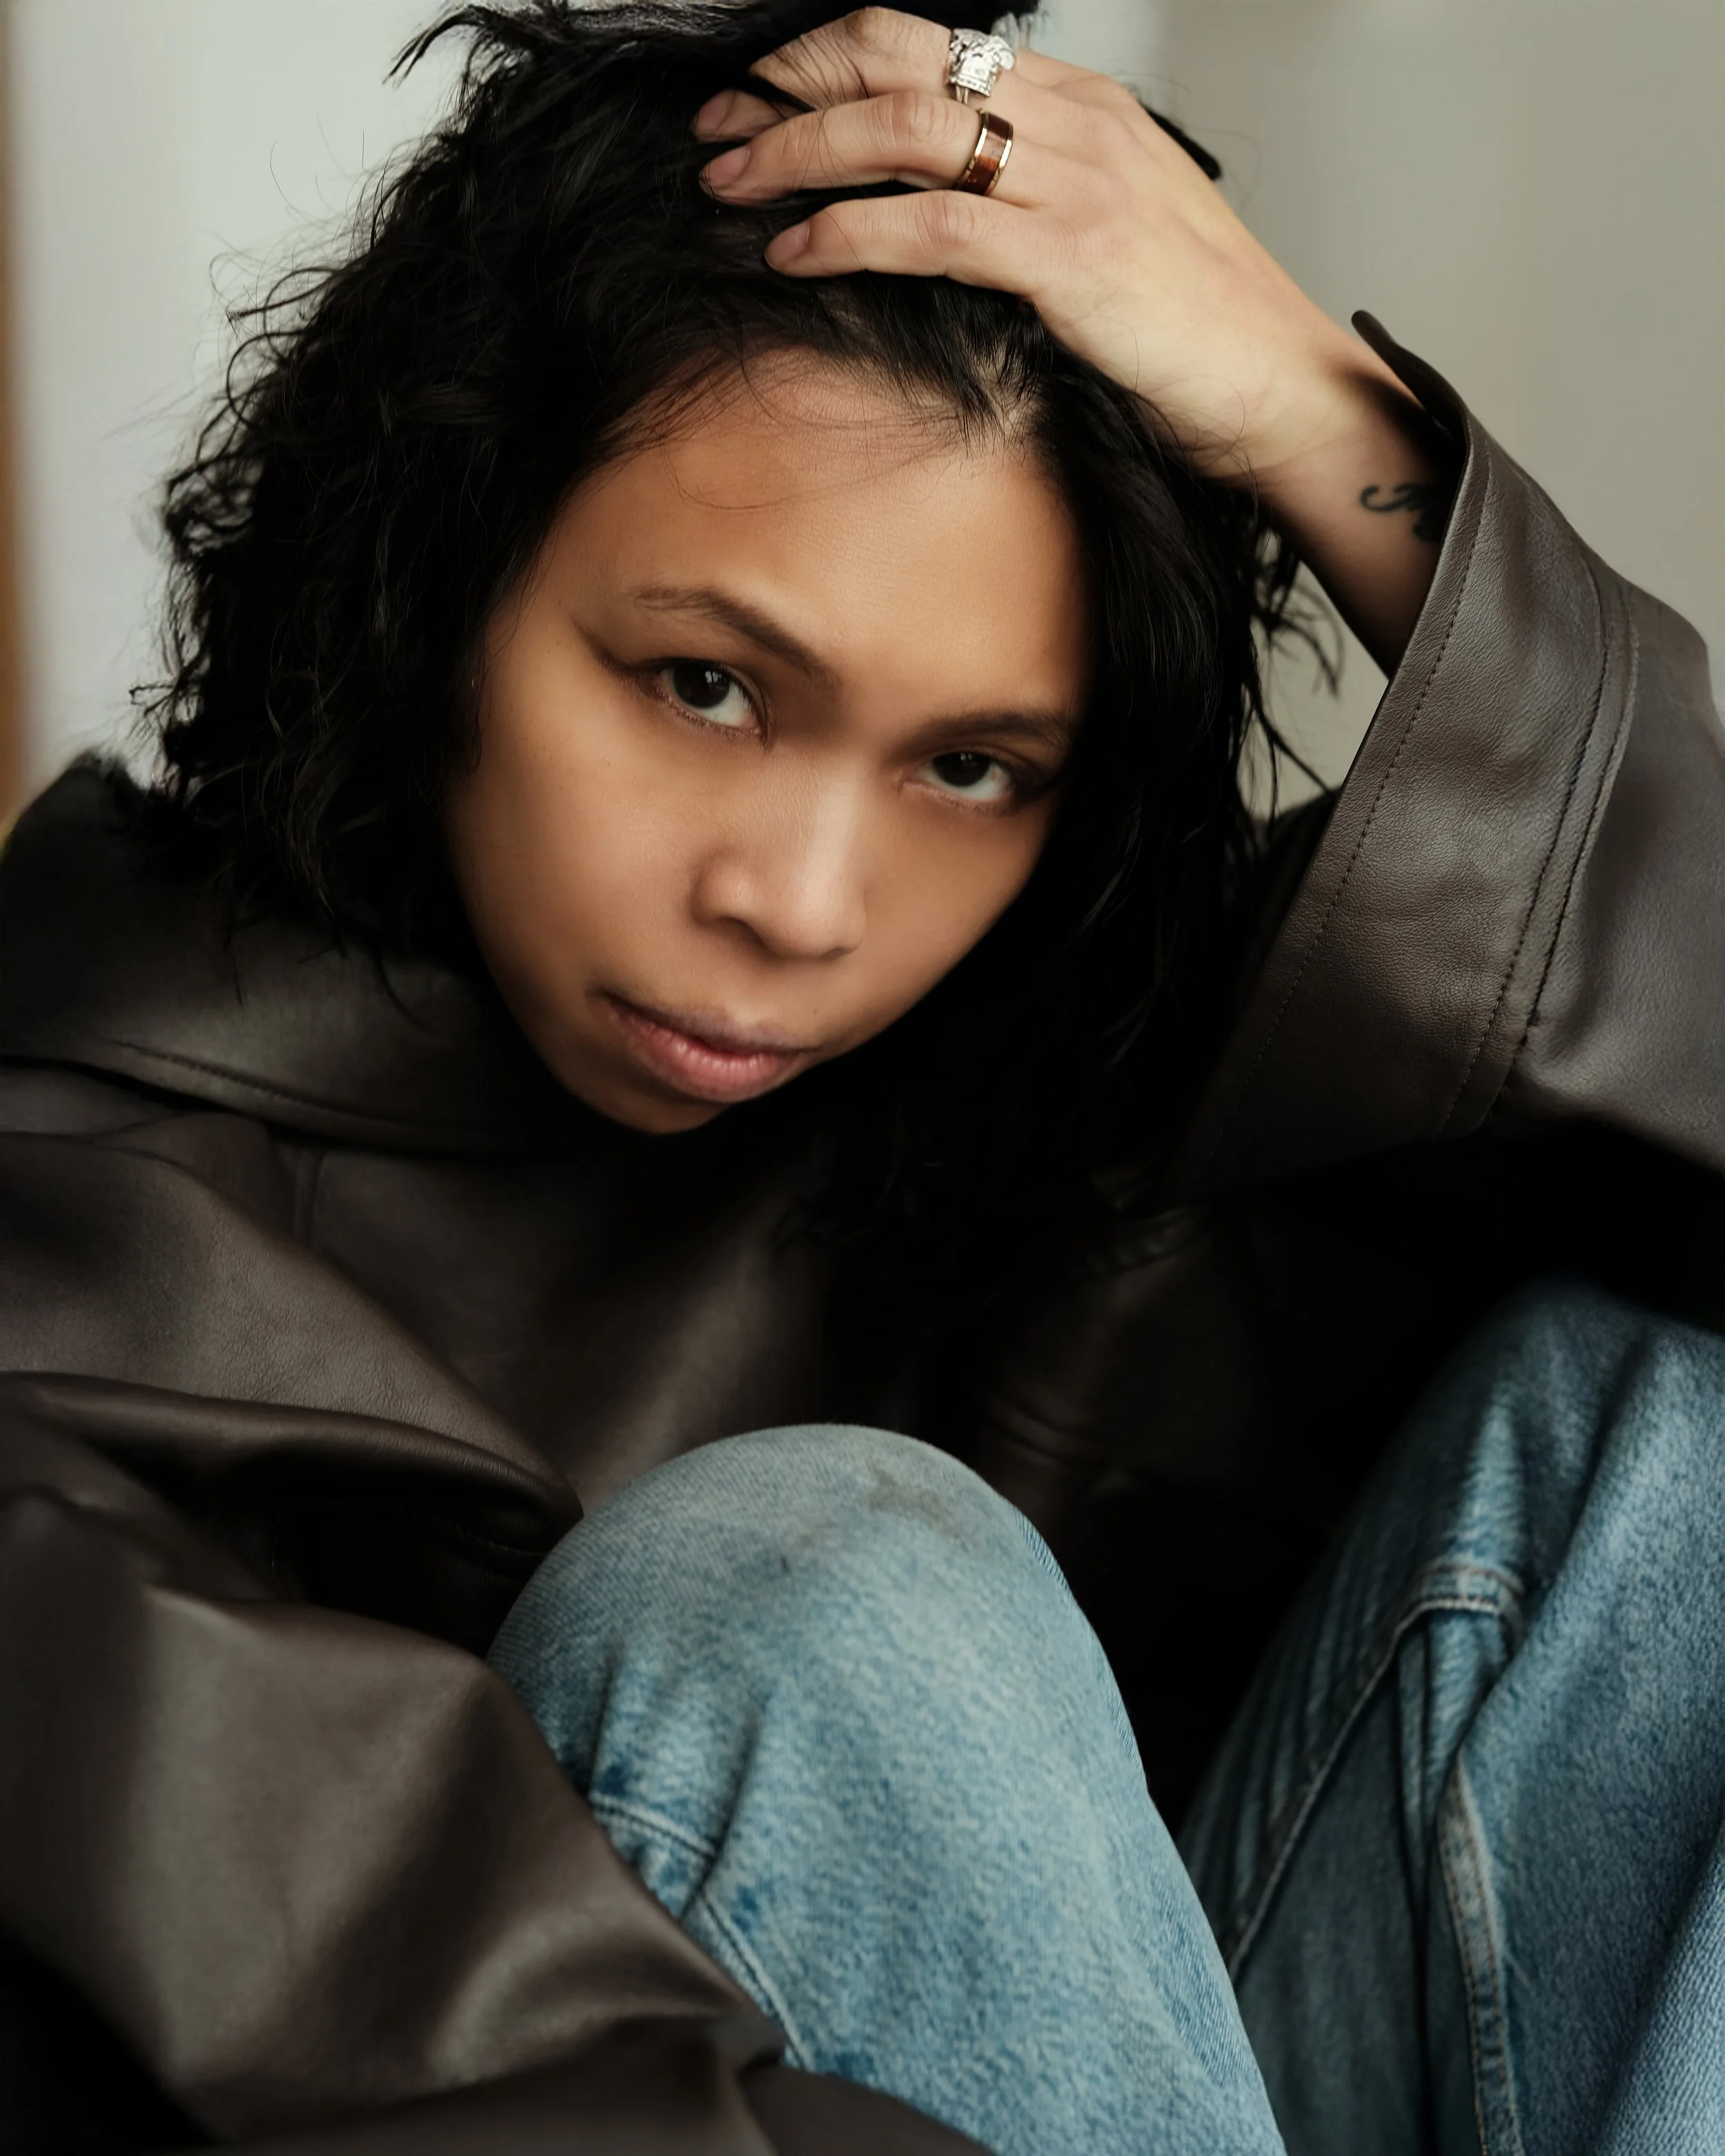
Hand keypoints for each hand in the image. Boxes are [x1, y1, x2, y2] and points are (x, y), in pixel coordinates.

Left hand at [694, 8, 1457, 671]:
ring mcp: (1073, 182)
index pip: (929, 44)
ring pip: (900, 134)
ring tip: (731, 187)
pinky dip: (847, 236)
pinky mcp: (1068, 257)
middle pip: (898, 64)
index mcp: (1083, 104)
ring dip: (798, 156)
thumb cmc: (1199, 331)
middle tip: (717, 128)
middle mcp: (1074, 121)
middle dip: (791, 90)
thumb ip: (1034, 203)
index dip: (828, 57)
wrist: (1282, 386)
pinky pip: (930, 228)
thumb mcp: (1114, 236)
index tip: (760, 92)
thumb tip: (940, 216)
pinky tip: (794, 254)